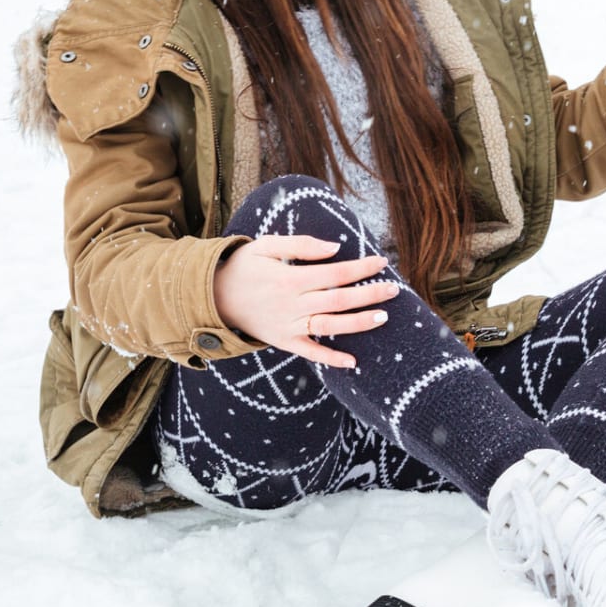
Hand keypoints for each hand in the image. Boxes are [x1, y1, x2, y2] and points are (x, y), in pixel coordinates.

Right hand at [210, 234, 400, 368]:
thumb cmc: (242, 266)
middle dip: (370, 294)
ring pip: (330, 326)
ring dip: (358, 323)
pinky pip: (309, 352)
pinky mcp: (282, 341)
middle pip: (339, 299)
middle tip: (394, 290)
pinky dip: (330, 358)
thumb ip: (301, 245)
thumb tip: (335, 247)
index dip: (361, 267)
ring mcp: (287, 325)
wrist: (211, 296)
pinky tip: (353, 361)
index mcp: (290, 278)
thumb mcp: (265, 245)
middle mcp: (292, 304)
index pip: (336, 273)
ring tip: (383, 317)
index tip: (382, 262)